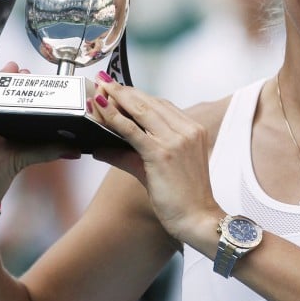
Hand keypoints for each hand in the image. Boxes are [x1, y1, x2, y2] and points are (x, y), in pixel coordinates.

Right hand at [0, 62, 80, 215]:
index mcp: (12, 129)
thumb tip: (76, 150)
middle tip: (23, 70)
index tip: (40, 78)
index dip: (31, 91)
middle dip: (14, 80)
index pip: (23, 105)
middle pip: (4, 97)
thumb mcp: (21, 161)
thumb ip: (46, 152)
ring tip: (8, 69)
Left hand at [88, 75, 220, 244]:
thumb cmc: (184, 198)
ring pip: (141, 111)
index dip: (139, 95)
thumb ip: (131, 156)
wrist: (198, 219)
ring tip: (101, 88)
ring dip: (118, 97)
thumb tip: (103, 148)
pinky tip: (101, 109)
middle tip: (105, 81)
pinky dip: (114, 118)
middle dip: (125, 90)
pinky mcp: (162, 153)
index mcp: (193, 131)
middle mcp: (187, 130)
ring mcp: (176, 140)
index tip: (121, 88)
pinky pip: (132, 130)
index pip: (163, 105)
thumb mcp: (160, 171)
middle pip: (151, 102)